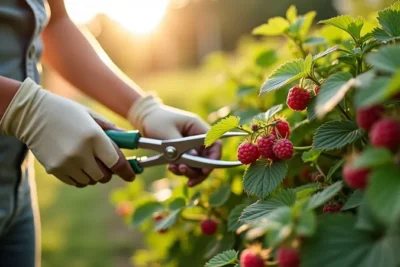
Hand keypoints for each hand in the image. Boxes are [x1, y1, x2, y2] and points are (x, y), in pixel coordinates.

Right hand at [0, 78, 134, 186]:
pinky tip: (77, 164)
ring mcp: (66, 163)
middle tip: (106, 164)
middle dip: (108, 172)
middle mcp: (81, 152)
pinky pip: (75, 182)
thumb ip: (110, 130)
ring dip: (93, 175)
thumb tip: (128, 139)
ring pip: (90, 181)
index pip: (116, 162)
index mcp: (94, 136)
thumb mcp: (91, 115)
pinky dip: (80, 177)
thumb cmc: (65, 112)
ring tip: (88, 160)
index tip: (131, 176)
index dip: (126, 172)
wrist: (32, 114)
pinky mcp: (54, 169)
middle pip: (104, 176)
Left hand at [128, 94, 221, 186]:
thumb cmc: (156, 120)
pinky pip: (188, 165)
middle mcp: (197, 137)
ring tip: (173, 169)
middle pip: (208, 158)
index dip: (214, 158)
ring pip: (198, 164)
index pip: (215, 143)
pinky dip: (181, 170)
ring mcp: (191, 146)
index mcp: (197, 127)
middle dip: (198, 170)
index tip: (205, 170)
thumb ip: (180, 147)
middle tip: (186, 175)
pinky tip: (171, 168)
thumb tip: (194, 159)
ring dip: (189, 171)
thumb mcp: (167, 133)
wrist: (144, 118)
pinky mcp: (183, 152)